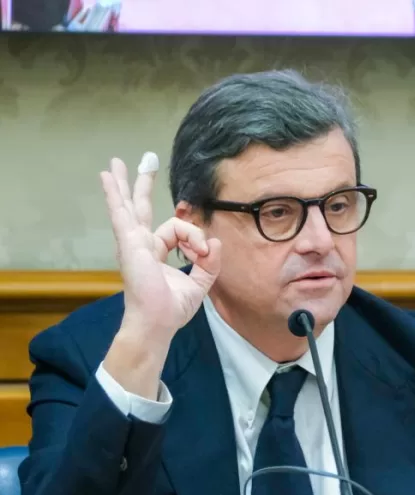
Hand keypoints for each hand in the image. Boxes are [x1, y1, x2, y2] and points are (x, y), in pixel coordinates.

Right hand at [100, 153, 222, 397]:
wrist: (157, 322)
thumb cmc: (172, 308)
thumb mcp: (200, 282)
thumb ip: (210, 262)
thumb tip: (216, 242)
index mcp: (156, 252)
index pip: (178, 229)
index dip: (196, 237)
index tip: (204, 252)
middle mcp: (142, 244)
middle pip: (140, 207)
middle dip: (141, 185)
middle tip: (143, 162)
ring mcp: (133, 242)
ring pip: (129, 206)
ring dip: (124, 183)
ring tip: (116, 163)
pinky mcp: (130, 243)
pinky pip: (122, 214)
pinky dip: (114, 195)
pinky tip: (107, 178)